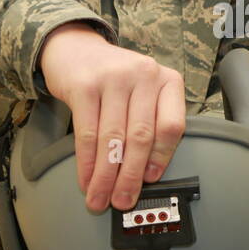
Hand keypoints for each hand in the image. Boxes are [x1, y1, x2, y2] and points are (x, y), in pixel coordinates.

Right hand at [38, 22, 186, 214]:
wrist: (76, 49)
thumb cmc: (114, 78)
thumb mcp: (143, 92)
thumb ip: (151, 122)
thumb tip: (146, 173)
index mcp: (167, 80)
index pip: (172, 126)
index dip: (161, 159)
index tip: (150, 180)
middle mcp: (144, 75)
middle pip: (141, 137)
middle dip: (131, 176)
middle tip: (122, 200)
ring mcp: (114, 78)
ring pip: (114, 139)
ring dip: (106, 176)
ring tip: (100, 198)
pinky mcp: (85, 86)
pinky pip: (88, 134)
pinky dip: (87, 163)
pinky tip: (86, 179)